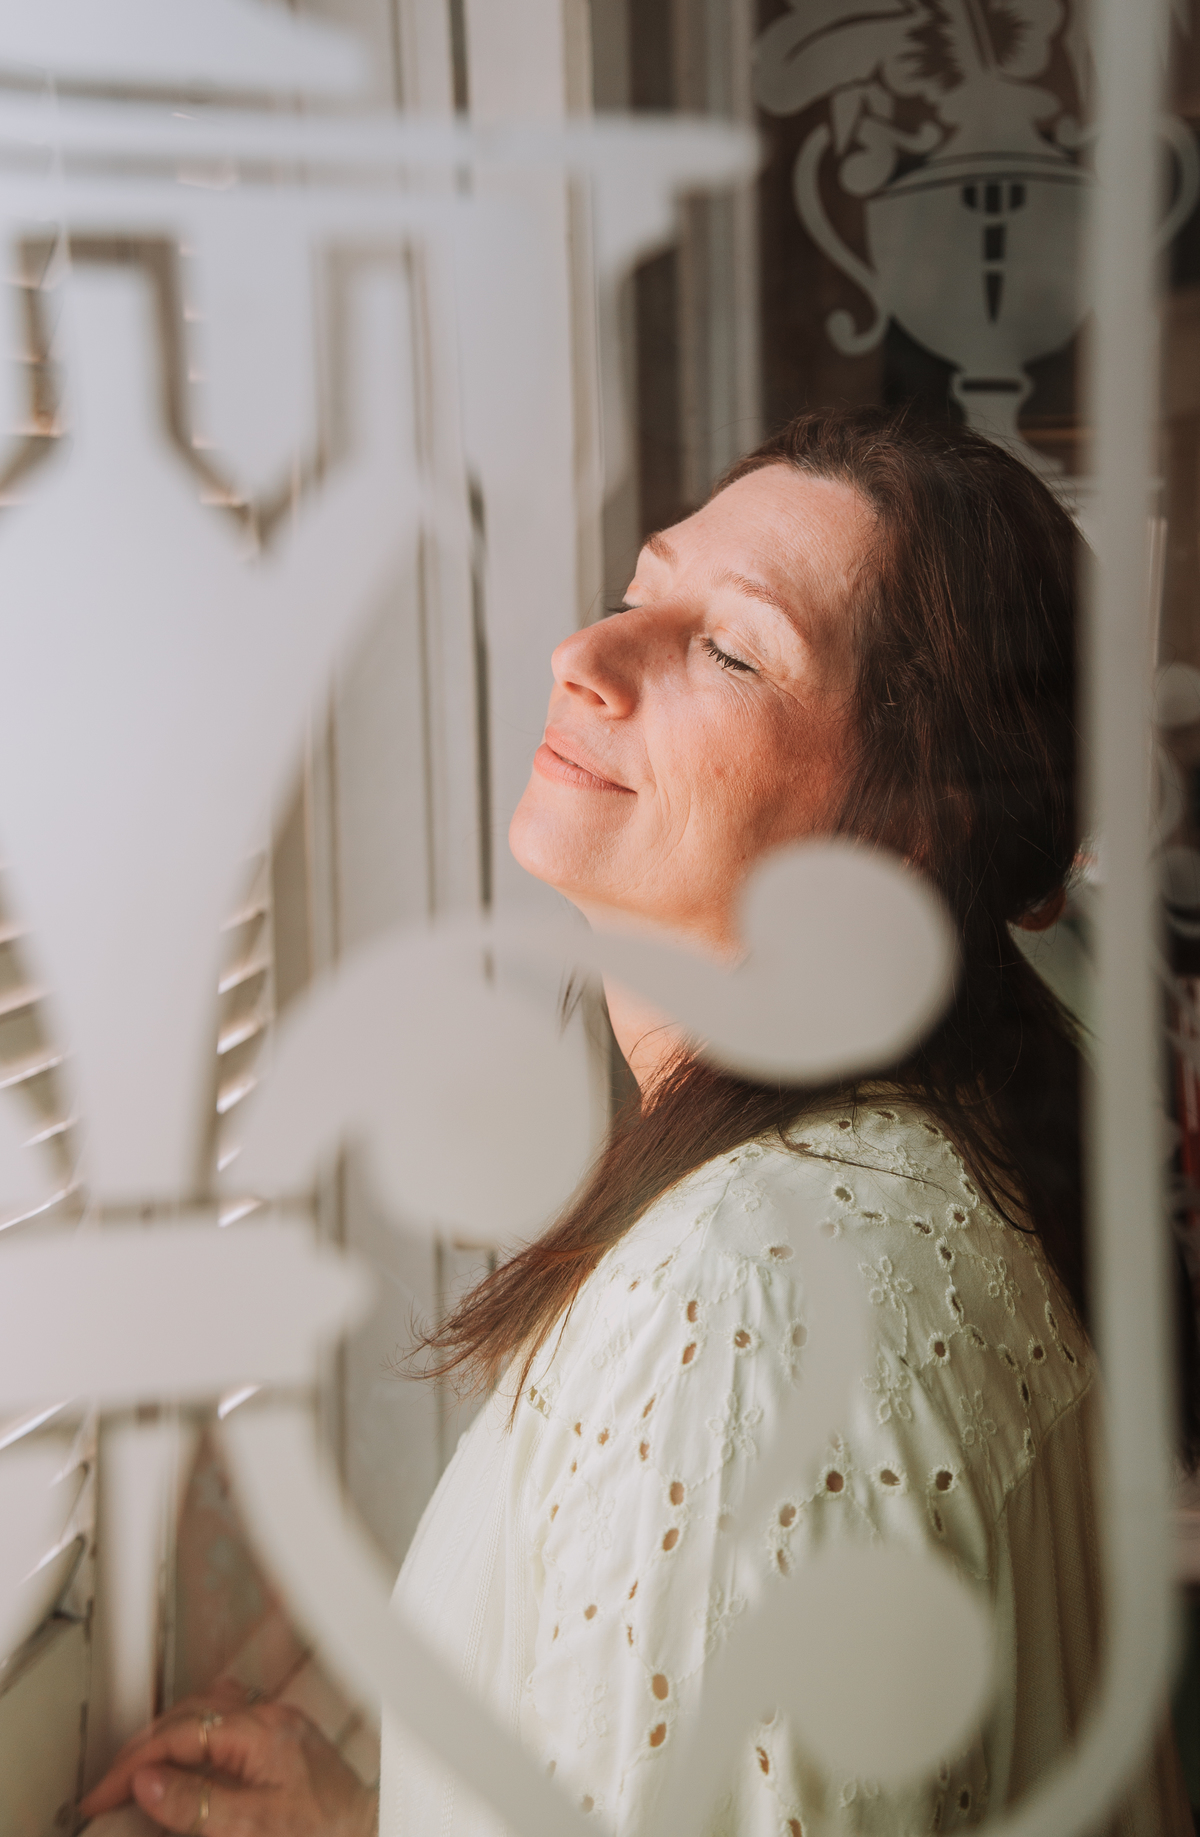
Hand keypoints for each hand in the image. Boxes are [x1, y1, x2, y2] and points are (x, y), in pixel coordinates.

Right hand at [79, 1686, 376, 1836]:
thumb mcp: (250, 1829)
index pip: (177, 1734)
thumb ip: (195, 1804)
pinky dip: (197, 1734)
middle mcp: (270, 1718)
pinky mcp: (284, 1742)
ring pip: (206, 1711)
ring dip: (166, 1736)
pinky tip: (189, 1753)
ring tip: (138, 1771)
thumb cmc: (324, 1833)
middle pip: (187, 1716)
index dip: (131, 1765)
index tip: (101, 1795)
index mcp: (260, 1731)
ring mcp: (278, 1726)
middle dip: (142, 1750)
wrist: (368, 1836)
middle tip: (110, 1788)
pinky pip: (229, 1720)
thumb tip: (147, 1781)